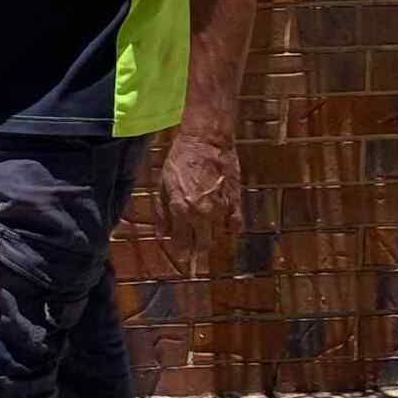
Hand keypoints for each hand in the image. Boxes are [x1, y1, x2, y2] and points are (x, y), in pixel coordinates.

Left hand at [159, 131, 241, 274]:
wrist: (207, 141)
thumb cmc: (180, 160)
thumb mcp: (162, 185)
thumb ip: (162, 213)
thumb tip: (162, 235)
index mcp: (181, 210)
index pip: (181, 243)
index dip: (180, 252)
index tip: (181, 256)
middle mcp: (202, 213)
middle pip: (201, 245)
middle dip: (196, 251)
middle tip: (193, 252)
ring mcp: (221, 209)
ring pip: (217, 237)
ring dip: (211, 239)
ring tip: (205, 235)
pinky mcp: (235, 201)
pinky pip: (235, 225)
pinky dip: (230, 229)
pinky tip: (225, 226)